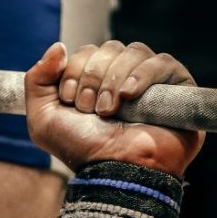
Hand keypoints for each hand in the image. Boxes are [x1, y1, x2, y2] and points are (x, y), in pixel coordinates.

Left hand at [25, 41, 204, 176]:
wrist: (115, 171)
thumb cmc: (83, 150)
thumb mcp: (43, 119)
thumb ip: (37, 79)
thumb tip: (58, 46)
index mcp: (98, 81)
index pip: (88, 51)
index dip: (76, 70)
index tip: (71, 101)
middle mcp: (126, 78)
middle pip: (110, 48)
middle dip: (93, 76)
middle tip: (91, 108)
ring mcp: (154, 82)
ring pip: (134, 52)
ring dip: (115, 79)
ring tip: (110, 110)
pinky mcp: (179, 87)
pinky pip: (163, 62)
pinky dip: (142, 75)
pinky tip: (130, 95)